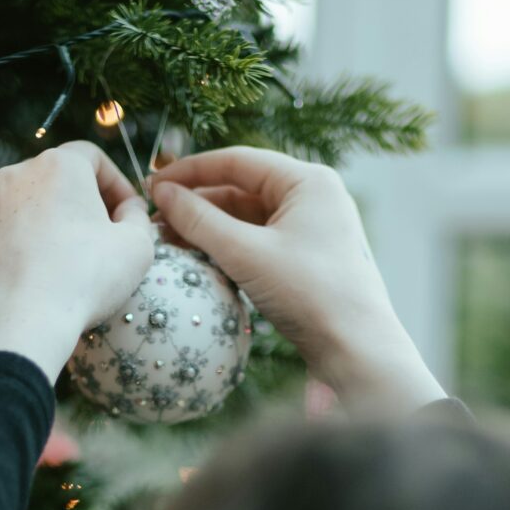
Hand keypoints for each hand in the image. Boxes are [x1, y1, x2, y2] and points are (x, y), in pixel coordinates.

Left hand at [0, 142, 154, 384]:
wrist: (21, 323)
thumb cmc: (86, 277)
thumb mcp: (137, 246)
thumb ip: (138, 217)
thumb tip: (129, 210)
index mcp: (57, 166)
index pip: (92, 157)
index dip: (117, 182)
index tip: (129, 213)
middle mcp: (14, 178)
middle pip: (55, 181)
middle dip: (81, 205)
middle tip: (101, 239)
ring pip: (25, 211)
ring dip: (49, 229)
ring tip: (67, 265)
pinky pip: (2, 243)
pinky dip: (20, 255)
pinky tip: (37, 283)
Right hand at [147, 147, 443, 411]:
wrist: (357, 349)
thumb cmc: (310, 294)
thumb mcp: (246, 254)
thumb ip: (199, 220)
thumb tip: (162, 193)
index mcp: (308, 181)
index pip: (238, 161)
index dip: (190, 170)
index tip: (152, 183)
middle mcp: (313, 196)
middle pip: (241, 187)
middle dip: (197, 201)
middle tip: (155, 218)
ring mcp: (312, 226)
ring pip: (248, 215)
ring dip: (208, 225)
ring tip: (168, 239)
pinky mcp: (307, 255)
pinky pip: (259, 238)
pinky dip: (228, 244)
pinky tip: (198, 256)